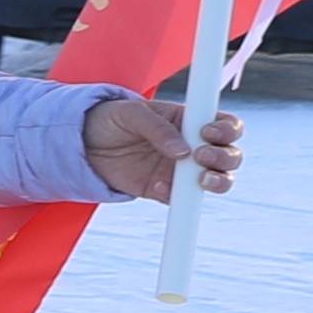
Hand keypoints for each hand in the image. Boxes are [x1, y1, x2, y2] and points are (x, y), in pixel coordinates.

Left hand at [82, 95, 243, 202]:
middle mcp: (194, 146)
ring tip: (199, 178)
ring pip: (219, 179)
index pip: (226, 124)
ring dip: (218, 181)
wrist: (81, 144)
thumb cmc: (111, 119)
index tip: (208, 131)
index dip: (228, 129)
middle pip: (231, 155)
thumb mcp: (129, 113)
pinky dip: (178, 197)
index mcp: (191, 121)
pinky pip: (182, 199)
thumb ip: (156, 127)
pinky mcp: (165, 190)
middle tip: (200, 155)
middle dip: (225, 157)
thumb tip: (182, 151)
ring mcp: (182, 170)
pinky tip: (158, 188)